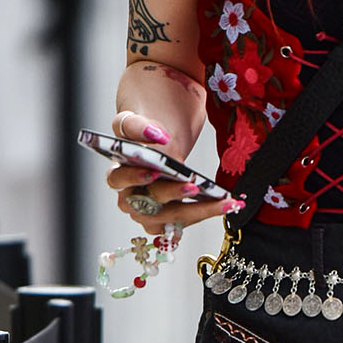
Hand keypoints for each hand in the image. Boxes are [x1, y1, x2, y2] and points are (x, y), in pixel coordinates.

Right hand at [109, 111, 224, 234]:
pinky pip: (183, 223)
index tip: (153, 172)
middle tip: (193, 185)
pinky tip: (225, 206)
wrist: (161, 134)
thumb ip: (137, 126)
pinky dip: (204, 214)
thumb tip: (156, 135)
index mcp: (118, 172)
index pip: (117, 180)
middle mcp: (130, 197)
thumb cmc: (147, 129)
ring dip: (197, 211)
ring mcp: (148, 210)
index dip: (133, 178)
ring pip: (169, 219)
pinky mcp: (167, 217)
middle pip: (147, 205)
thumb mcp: (136, 119)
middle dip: (172, 195)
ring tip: (223, 201)